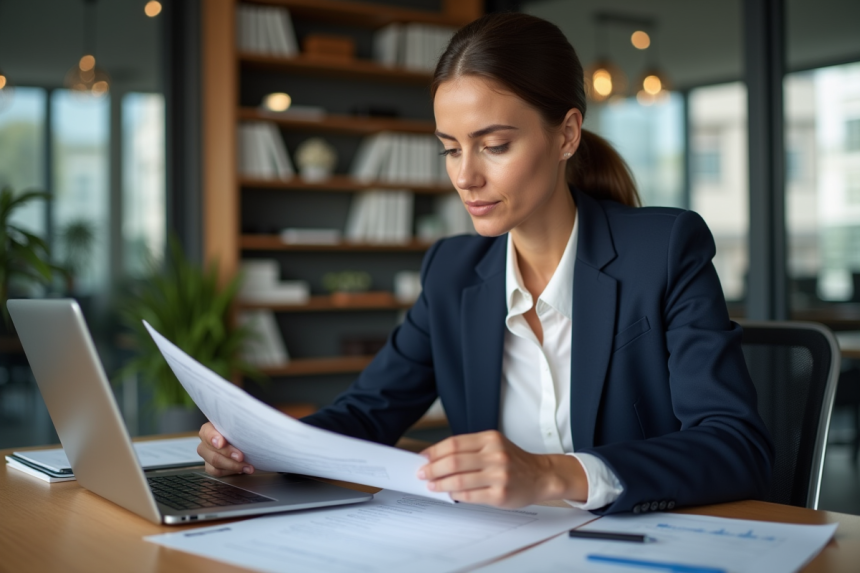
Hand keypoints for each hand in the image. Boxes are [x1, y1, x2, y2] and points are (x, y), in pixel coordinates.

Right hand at [197, 422, 253, 476]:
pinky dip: (231, 471)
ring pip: (215, 463)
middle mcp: (205, 442)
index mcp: (209, 429)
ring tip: (248, 466)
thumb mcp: (239, 425)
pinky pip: (218, 472)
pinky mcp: (211, 467)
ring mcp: (207, 456)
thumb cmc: (240, 431)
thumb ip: (238, 424)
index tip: (221, 443)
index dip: (213, 438)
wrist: (243, 441)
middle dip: (228, 454)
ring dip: (233, 466)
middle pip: (212, 451)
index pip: (207, 432)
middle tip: (241, 456)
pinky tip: (242, 470)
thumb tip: (247, 423)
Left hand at [417, 430, 586, 507]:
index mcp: (490, 439)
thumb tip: (437, 458)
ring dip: (440, 484)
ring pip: (459, 480)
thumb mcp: (494, 445)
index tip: (423, 458)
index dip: (434, 451)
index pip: (454, 443)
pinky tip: (450, 494)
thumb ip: (469, 449)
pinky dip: (455, 495)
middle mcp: (495, 455)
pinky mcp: (500, 494)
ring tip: (432, 485)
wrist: (541, 476)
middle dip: (432, 468)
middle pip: (454, 461)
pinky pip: (470, 495)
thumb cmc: (514, 461)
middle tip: (421, 473)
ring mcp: (498, 476)